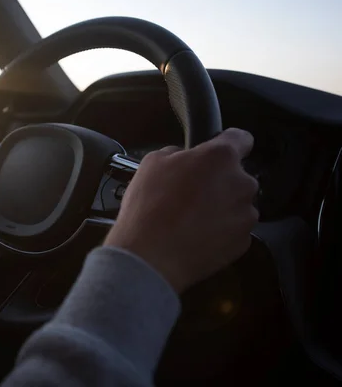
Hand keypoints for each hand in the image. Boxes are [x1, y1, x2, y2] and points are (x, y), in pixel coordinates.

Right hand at [104, 128, 258, 292]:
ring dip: (220, 208)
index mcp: (220, 157)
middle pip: (237, 176)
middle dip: (218, 182)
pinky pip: (234, 230)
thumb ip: (178, 153)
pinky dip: (220, 232)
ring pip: (236, 204)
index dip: (228, 142)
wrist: (150, 257)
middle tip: (189, 194)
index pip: (241, 138)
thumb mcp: (152, 162)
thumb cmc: (149, 206)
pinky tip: (195, 236)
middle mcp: (242, 183)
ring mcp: (245, 215)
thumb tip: (185, 158)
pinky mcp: (243, 242)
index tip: (218, 150)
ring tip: (190, 220)